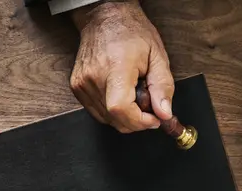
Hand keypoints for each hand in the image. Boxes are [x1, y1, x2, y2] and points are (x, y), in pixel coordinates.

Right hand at [69, 0, 173, 131]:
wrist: (104, 18)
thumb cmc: (131, 32)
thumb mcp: (157, 56)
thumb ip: (162, 87)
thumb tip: (164, 114)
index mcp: (116, 67)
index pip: (120, 109)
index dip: (139, 121)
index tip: (153, 118)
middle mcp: (94, 76)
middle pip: (114, 119)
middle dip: (136, 121)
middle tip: (147, 105)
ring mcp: (82, 83)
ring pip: (106, 119)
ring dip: (125, 116)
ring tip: (133, 94)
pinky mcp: (77, 87)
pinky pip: (97, 112)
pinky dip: (112, 112)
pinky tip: (120, 94)